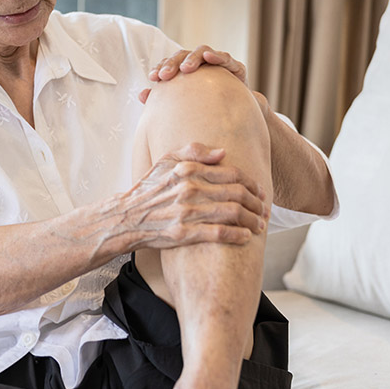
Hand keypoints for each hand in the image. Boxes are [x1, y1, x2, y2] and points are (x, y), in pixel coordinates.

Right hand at [114, 143, 268, 249]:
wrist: (124, 219)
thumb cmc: (147, 191)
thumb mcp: (163, 162)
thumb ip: (192, 151)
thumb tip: (222, 152)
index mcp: (187, 170)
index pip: (232, 173)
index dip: (252, 183)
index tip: (260, 191)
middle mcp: (188, 189)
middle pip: (238, 194)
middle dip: (257, 204)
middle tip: (264, 211)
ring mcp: (186, 212)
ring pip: (233, 214)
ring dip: (252, 220)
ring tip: (260, 225)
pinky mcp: (183, 233)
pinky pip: (219, 233)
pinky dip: (237, 235)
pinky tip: (246, 237)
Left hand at [138, 45, 246, 103]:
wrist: (234, 118)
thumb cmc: (204, 111)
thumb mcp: (182, 106)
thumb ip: (162, 99)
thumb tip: (141, 95)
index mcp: (185, 72)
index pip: (170, 63)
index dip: (160, 67)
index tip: (152, 77)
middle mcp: (200, 65)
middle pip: (183, 55)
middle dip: (172, 63)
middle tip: (164, 75)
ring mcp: (217, 64)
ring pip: (202, 52)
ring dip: (192, 58)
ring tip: (185, 68)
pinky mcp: (235, 68)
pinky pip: (226, 58)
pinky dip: (218, 56)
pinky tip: (209, 57)